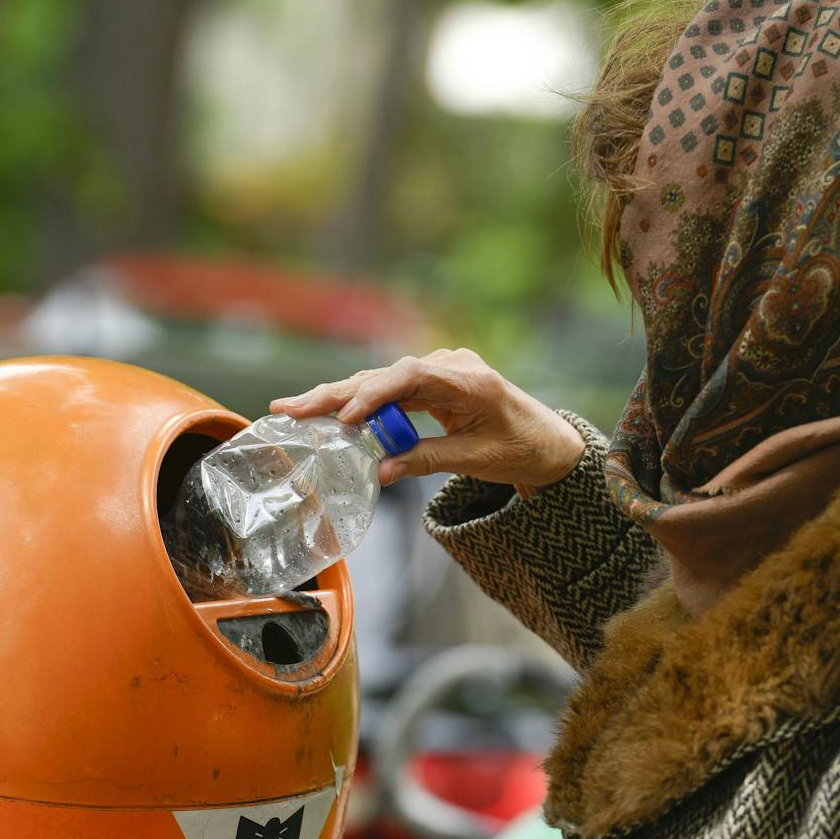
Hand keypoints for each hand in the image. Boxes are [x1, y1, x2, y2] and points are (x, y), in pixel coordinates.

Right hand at [271, 349, 585, 488]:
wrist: (548, 442)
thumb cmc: (521, 450)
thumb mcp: (477, 461)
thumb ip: (427, 461)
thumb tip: (379, 472)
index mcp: (469, 380)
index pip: (410, 378)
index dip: (373, 395)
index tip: (345, 417)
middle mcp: (450, 366)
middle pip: (385, 376)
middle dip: (336, 393)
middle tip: (291, 409)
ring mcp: (440, 371)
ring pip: (381, 382)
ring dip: (339, 398)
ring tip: (293, 410)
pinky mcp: (433, 383)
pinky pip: (391, 391)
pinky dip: (360, 403)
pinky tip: (326, 412)